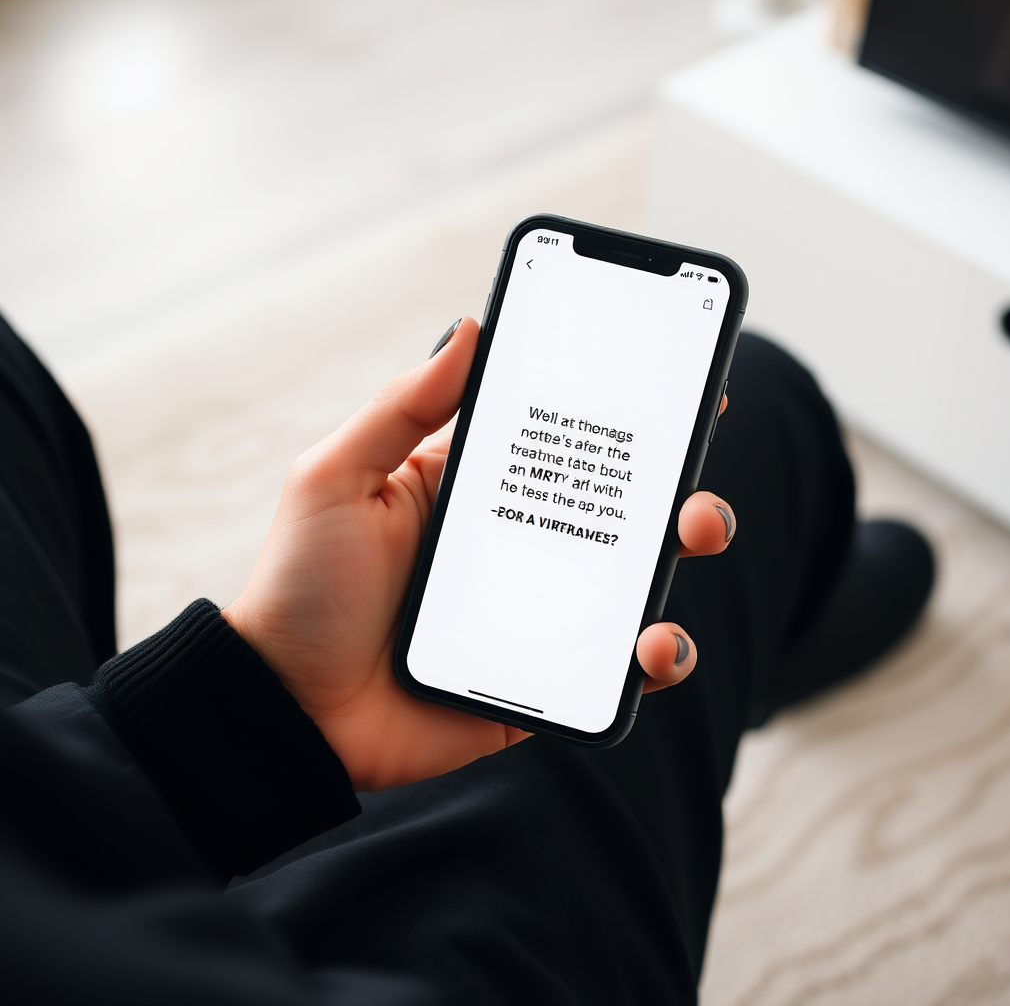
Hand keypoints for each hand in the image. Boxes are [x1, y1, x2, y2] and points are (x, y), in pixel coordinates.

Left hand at [222, 317, 735, 791]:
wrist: (289, 708)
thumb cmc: (302, 587)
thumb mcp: (337, 478)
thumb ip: (404, 407)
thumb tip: (470, 328)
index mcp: (475, 489)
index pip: (561, 439)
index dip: (621, 412)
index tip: (676, 380)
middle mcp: (517, 544)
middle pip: (617, 506)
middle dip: (675, 480)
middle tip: (690, 471)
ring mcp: (537, 611)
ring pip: (636, 580)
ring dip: (684, 551)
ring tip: (693, 535)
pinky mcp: (544, 680)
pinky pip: (616, 668)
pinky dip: (655, 656)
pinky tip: (649, 646)